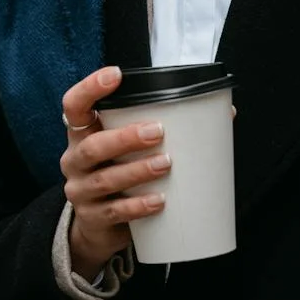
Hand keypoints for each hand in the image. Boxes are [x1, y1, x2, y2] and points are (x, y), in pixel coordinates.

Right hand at [59, 66, 168, 277]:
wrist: (98, 225)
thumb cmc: (119, 173)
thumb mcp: (125, 150)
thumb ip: (157, 128)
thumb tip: (224, 113)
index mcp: (82, 135)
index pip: (74, 105)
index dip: (90, 88)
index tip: (116, 75)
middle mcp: (75, 160)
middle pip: (92, 146)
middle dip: (125, 138)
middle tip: (157, 131)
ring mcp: (81, 191)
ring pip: (105, 179)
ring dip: (137, 170)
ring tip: (165, 164)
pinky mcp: (93, 218)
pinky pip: (115, 211)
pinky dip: (137, 206)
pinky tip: (159, 201)